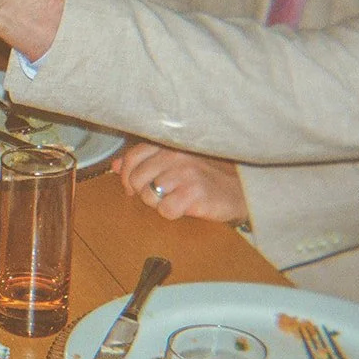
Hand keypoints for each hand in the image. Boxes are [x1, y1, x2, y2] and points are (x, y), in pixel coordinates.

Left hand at [113, 144, 248, 222]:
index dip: (126, 176)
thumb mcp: (175, 162)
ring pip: (148, 196)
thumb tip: (115, 165)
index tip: (132, 187)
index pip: (132, 157)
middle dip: (143, 193)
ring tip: (176, 199)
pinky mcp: (195, 193)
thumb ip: (144, 161)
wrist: (242, 189)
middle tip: (161, 195)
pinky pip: (166, 210)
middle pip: (136, 179)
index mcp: (169, 144)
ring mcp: (186, 173)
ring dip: (159, 204)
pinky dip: (173, 213)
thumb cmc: (207, 175)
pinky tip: (186, 207)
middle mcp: (176, 155)